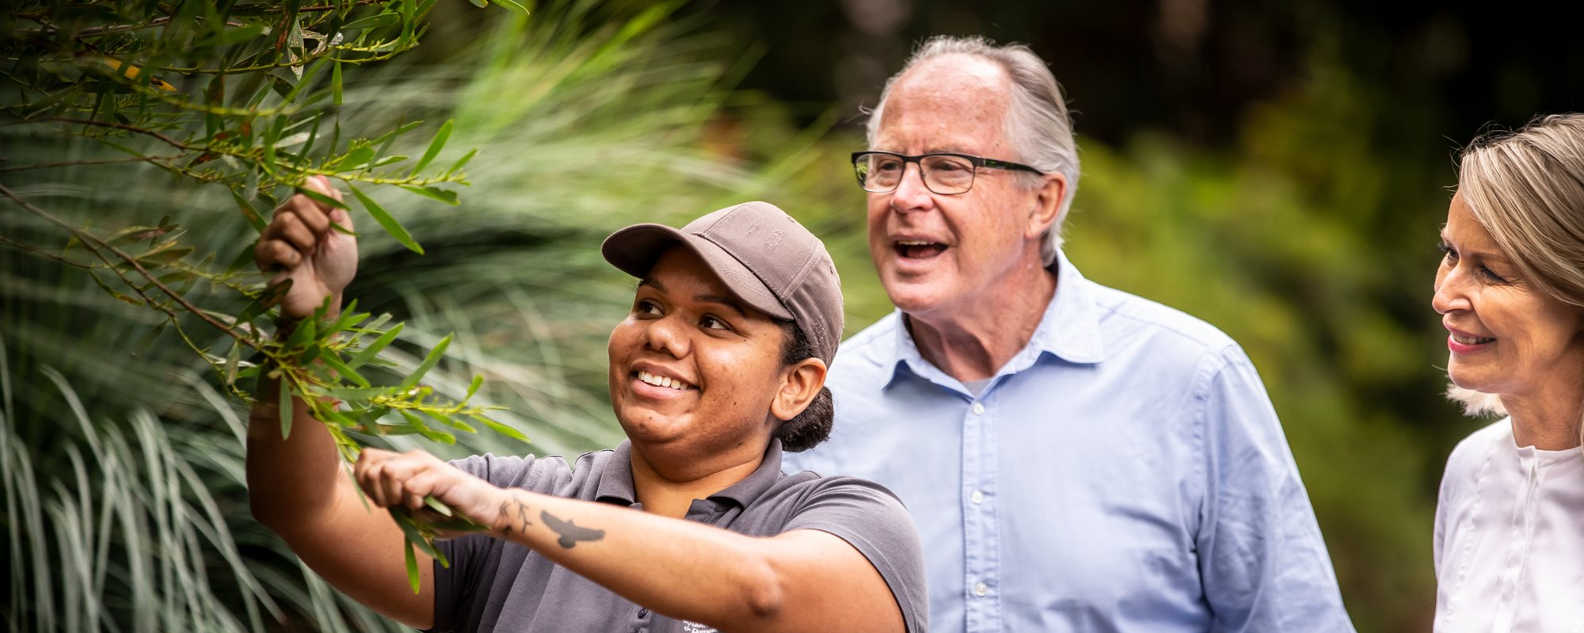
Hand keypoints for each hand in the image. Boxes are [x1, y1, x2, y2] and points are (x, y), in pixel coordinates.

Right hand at [254, 175, 356, 319]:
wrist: (327, 295)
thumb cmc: (336, 264)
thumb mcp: (343, 232)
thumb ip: (333, 204)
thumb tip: (318, 176)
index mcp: (305, 210)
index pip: (306, 185)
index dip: (322, 201)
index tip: (332, 218)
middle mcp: (285, 218)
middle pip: (296, 201)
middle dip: (318, 223)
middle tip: (321, 240)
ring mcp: (271, 235)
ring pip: (284, 220)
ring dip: (305, 240)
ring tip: (309, 253)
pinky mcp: (262, 256)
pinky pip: (273, 245)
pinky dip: (292, 256)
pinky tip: (295, 265)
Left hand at [354, 448, 504, 536]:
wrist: (484, 511)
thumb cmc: (448, 512)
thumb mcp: (412, 508)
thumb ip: (392, 501)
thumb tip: (372, 496)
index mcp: (403, 463)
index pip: (365, 460)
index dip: (364, 483)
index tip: (382, 501)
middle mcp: (412, 458)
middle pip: (371, 466)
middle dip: (375, 493)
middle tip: (394, 506)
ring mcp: (427, 464)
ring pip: (387, 471)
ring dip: (393, 496)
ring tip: (409, 505)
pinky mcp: (440, 475)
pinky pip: (411, 487)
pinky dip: (413, 503)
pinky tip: (424, 507)